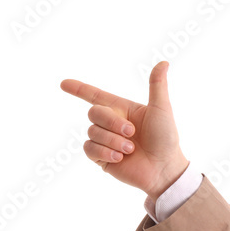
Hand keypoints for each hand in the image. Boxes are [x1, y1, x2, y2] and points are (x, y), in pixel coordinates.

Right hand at [60, 61, 189, 197]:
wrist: (164, 169)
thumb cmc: (166, 138)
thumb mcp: (162, 109)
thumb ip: (157, 85)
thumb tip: (163, 62)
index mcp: (123, 109)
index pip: (96, 96)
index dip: (79, 89)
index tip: (63, 83)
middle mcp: (112, 123)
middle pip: (94, 112)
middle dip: (112, 122)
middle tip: (132, 133)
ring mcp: (105, 141)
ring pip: (92, 132)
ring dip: (113, 140)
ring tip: (131, 148)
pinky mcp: (101, 157)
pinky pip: (89, 148)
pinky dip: (105, 151)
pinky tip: (120, 157)